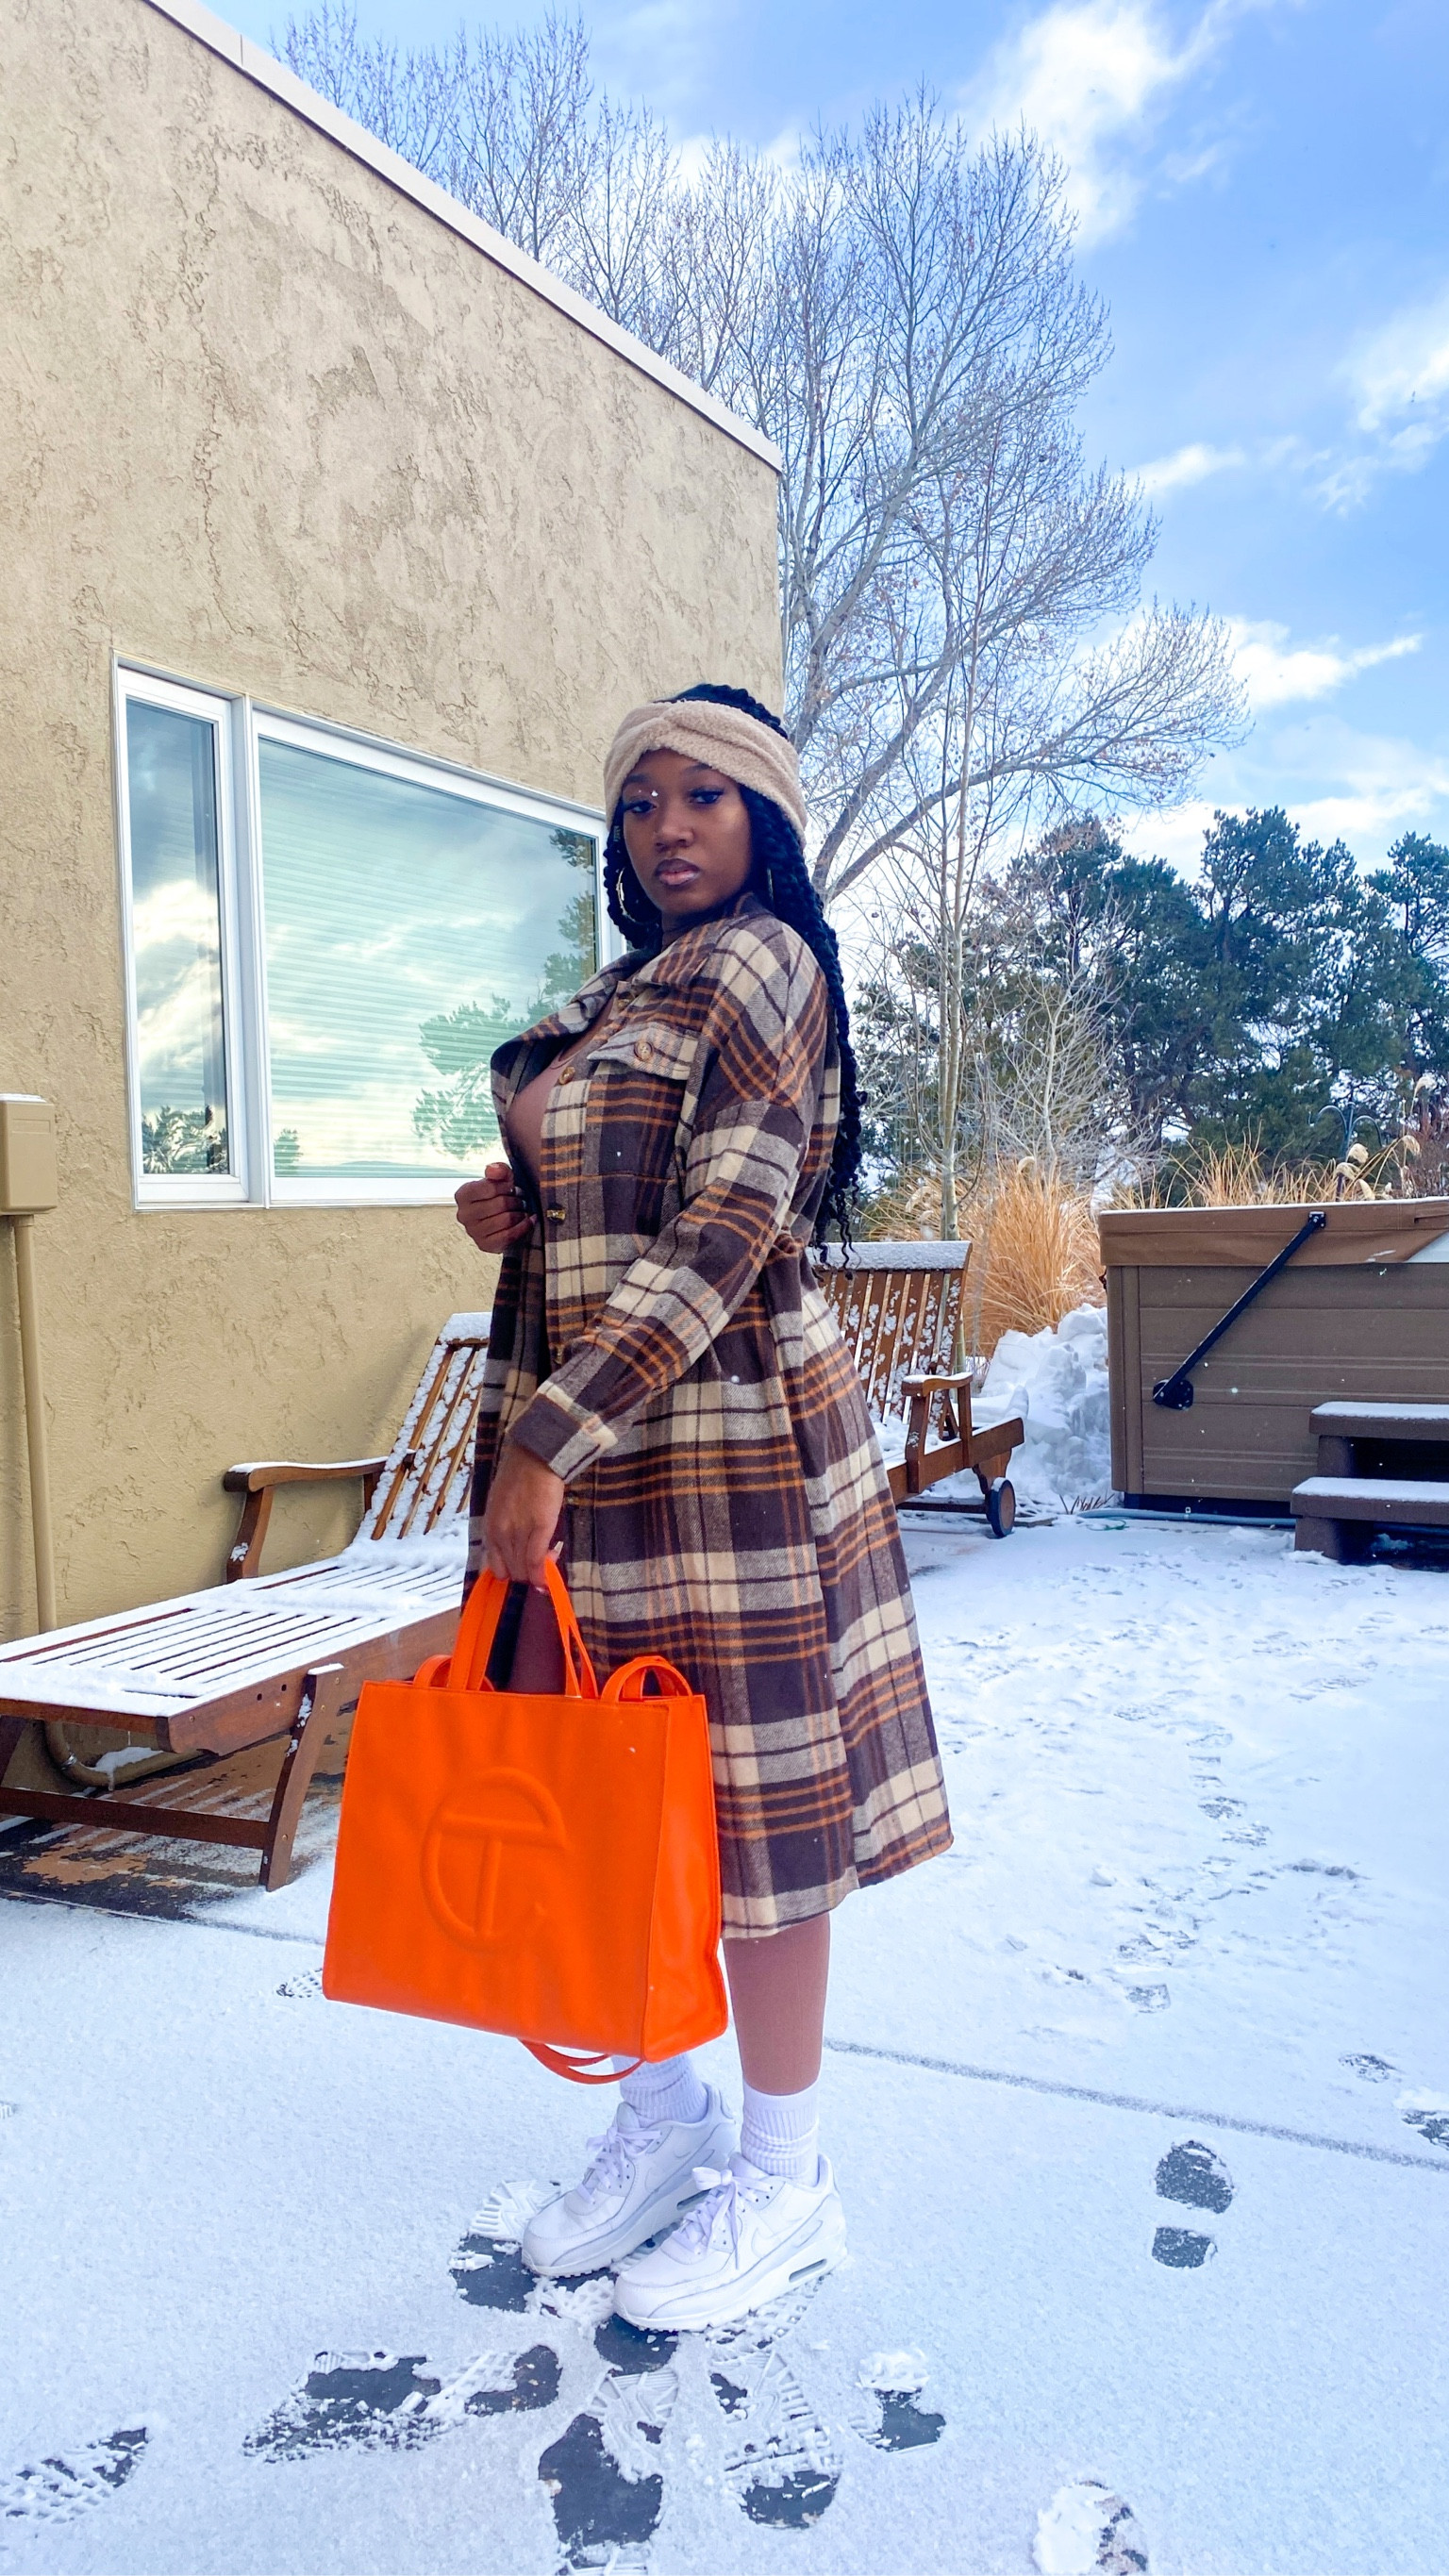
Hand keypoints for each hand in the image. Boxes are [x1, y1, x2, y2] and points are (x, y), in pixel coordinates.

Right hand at [456, 1163, 530, 1254]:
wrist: (498, 1220)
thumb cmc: (497, 1197)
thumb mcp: (500, 1179)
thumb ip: (498, 1170)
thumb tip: (493, 1169)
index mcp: (463, 1194)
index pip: (491, 1187)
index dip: (507, 1187)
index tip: (511, 1188)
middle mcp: (463, 1214)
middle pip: (501, 1204)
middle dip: (516, 1201)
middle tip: (520, 1200)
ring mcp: (473, 1231)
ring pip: (506, 1220)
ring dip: (520, 1214)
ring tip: (522, 1210)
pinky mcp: (484, 1245)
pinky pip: (509, 1235)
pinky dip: (523, 1227)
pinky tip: (528, 1220)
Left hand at [484, 1441, 565, 1585]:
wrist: (534, 1459)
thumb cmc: (517, 1479)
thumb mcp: (499, 1508)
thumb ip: (502, 1529)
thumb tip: (513, 1549)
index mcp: (489, 1529)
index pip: (495, 1567)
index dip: (510, 1573)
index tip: (522, 1570)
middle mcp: (501, 1534)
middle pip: (511, 1571)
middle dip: (526, 1574)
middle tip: (539, 1564)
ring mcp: (519, 1532)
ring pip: (524, 1569)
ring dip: (536, 1574)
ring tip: (548, 1561)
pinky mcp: (540, 1528)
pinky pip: (538, 1560)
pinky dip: (542, 1573)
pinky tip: (546, 1580)